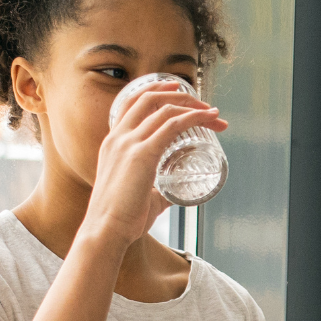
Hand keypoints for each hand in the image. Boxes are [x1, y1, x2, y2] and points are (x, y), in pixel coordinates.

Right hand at [85, 83, 226, 246]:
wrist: (105, 230)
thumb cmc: (121, 218)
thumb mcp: (140, 195)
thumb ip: (156, 191)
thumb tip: (174, 194)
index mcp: (112, 143)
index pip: (133, 103)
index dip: (157, 91)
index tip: (179, 90)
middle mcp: (118, 137)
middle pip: (150, 99)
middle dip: (182, 97)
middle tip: (206, 107)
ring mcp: (129, 144)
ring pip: (165, 110)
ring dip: (194, 108)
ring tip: (214, 116)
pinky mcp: (142, 155)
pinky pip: (172, 126)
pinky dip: (193, 118)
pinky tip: (208, 119)